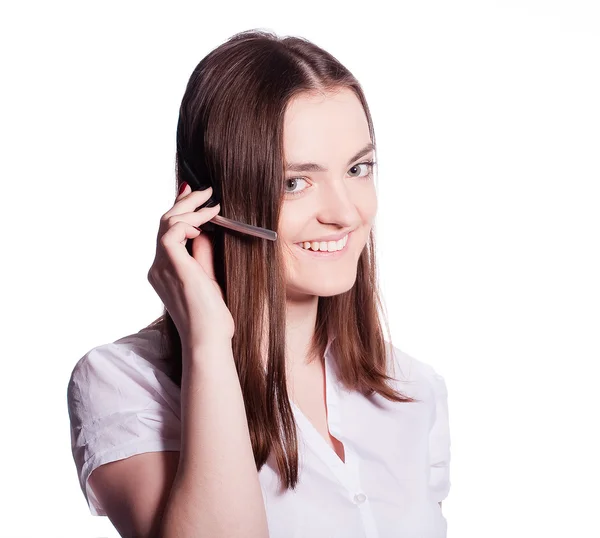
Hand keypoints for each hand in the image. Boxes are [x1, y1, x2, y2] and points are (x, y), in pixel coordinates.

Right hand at [147, 183, 234, 349]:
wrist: (208, 338)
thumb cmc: (212, 318)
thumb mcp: (208, 279)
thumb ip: (202, 254)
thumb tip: (205, 230)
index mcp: (165, 271)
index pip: (168, 233)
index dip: (180, 211)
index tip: (197, 196)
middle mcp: (158, 267)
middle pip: (165, 223)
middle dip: (184, 202)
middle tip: (204, 190)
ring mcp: (161, 266)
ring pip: (167, 222)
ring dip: (190, 208)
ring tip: (211, 202)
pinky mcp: (170, 264)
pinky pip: (172, 230)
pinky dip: (190, 221)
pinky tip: (206, 223)